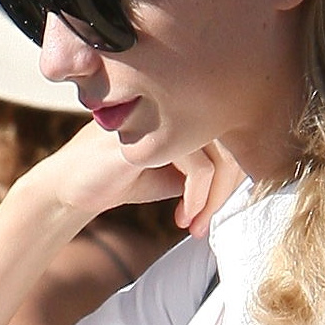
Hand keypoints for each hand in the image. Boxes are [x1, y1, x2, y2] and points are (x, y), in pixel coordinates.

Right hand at [29, 119, 246, 238]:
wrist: (73, 189)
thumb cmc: (123, 178)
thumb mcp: (175, 172)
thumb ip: (210, 166)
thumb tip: (250, 175)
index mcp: (181, 104)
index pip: (230, 131)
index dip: (232, 173)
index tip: (213, 207)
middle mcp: (174, 102)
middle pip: (232, 141)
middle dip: (226, 190)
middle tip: (205, 223)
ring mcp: (161, 114)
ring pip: (221, 155)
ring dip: (213, 199)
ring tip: (194, 223)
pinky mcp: (152, 134)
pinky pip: (200, 167)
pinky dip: (198, 198)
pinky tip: (181, 216)